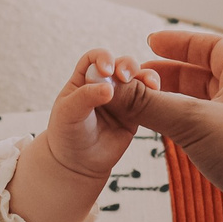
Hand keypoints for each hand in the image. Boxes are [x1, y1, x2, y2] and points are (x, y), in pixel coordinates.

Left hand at [43, 46, 161, 181]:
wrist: (78, 164)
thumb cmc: (67, 134)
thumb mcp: (69, 113)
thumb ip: (86, 97)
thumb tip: (109, 88)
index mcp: (84, 79)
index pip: (94, 58)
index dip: (103, 57)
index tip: (106, 70)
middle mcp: (104, 85)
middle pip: (120, 64)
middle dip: (127, 65)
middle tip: (125, 77)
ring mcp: (122, 98)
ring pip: (137, 78)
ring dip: (145, 75)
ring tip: (149, 84)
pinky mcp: (135, 113)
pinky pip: (147, 98)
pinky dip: (154, 91)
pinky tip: (155, 91)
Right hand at [135, 30, 222, 221]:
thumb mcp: (195, 121)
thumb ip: (150, 104)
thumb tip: (111, 90)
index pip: (212, 46)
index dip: (181, 42)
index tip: (151, 42)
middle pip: (204, 77)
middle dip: (169, 75)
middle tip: (136, 79)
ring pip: (202, 109)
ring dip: (173, 105)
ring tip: (142, 107)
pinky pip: (204, 138)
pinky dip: (182, 133)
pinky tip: (165, 139)